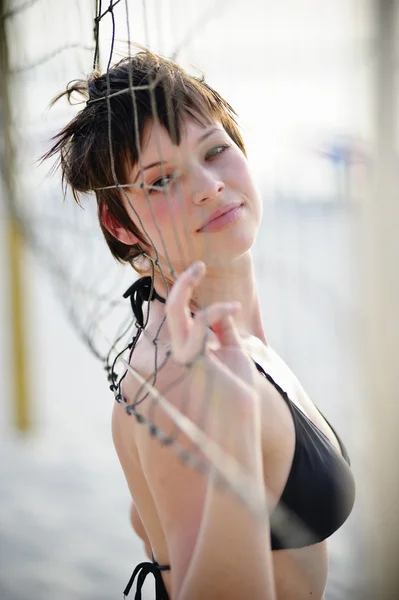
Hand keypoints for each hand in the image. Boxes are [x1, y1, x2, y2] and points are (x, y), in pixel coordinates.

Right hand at [165, 261, 259, 413]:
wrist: (239, 420)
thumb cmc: (236, 392)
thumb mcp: (232, 354)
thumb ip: (223, 333)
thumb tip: (221, 311)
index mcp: (185, 351)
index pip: (176, 319)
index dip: (179, 296)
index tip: (192, 276)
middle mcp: (177, 351)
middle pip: (168, 312)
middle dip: (179, 285)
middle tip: (196, 265)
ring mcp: (181, 355)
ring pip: (174, 312)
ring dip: (185, 285)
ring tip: (199, 267)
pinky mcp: (192, 358)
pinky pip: (198, 324)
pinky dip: (215, 311)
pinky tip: (232, 307)